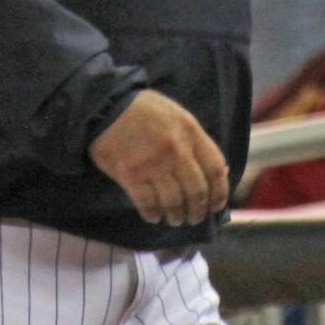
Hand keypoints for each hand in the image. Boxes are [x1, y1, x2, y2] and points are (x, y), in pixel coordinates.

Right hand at [89, 90, 230, 225]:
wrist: (105, 106)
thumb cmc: (143, 109)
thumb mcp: (177, 116)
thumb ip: (195, 141)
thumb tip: (217, 172)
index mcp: (190, 132)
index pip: (215, 170)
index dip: (219, 193)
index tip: (215, 206)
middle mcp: (175, 150)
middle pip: (197, 192)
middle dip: (197, 211)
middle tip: (194, 218)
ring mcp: (153, 164)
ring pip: (174, 203)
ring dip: (176, 216)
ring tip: (174, 219)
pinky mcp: (130, 175)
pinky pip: (148, 204)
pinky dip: (153, 214)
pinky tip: (153, 216)